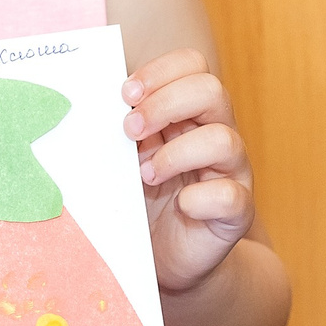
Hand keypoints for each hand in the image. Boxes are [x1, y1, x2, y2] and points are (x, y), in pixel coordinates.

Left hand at [123, 49, 254, 292]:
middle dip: (164, 104)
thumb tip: (88, 101)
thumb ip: (122, 130)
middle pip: (211, 91)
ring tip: (146, 175)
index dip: (161, 71)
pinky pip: (230, 196)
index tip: (125, 94)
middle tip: (130, 130)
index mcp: (190, 114)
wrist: (167, 260)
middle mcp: (217, 135)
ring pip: (225, 140)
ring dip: (176, 154)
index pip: (192, 66)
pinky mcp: (236, 212)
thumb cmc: (143, 202)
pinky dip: (200, 200)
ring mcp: (231, 173)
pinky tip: (180, 207)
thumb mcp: (126, 158)